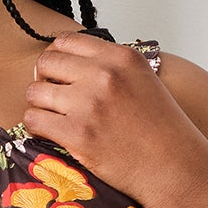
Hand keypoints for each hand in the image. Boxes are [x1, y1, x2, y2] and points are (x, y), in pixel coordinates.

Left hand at [22, 32, 207, 203]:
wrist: (173, 167)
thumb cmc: (161, 130)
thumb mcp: (142, 80)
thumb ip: (111, 67)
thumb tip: (76, 64)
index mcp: (120, 57)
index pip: (67, 41)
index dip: (56, 58)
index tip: (57, 74)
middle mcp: (104, 74)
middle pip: (46, 63)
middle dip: (43, 80)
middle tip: (50, 98)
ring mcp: (89, 103)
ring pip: (35, 92)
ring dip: (38, 105)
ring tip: (51, 118)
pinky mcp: (78, 133)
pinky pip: (34, 120)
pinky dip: (36, 126)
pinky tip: (48, 133)